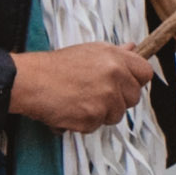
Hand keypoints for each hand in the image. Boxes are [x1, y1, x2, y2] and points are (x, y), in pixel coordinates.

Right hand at [10, 40, 156, 131]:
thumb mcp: (88, 52)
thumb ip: (115, 54)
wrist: (30, 80)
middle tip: (95, 95)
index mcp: (115, 57)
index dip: (135, 81)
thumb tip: (133, 48)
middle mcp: (114, 75)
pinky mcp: (93, 116)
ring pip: (116, 115)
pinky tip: (70, 110)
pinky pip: (96, 126)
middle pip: (134, 98)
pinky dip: (83, 123)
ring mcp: (105, 97)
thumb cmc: (55, 67)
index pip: (145, 73)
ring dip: (100, 113)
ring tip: (79, 101)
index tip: (124, 86)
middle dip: (118, 101)